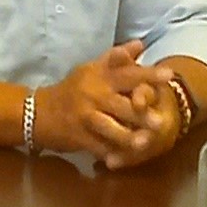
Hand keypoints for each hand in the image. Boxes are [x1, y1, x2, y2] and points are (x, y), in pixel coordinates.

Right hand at [36, 43, 170, 167]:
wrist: (37, 112)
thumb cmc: (72, 90)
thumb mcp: (91, 69)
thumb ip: (117, 59)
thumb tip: (140, 44)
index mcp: (100, 75)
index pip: (128, 73)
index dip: (148, 74)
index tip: (169, 75)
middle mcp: (93, 93)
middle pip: (122, 104)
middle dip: (142, 114)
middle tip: (162, 122)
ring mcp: (84, 116)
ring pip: (109, 128)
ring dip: (127, 137)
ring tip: (144, 144)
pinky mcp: (77, 135)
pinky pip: (96, 146)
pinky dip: (108, 154)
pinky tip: (119, 161)